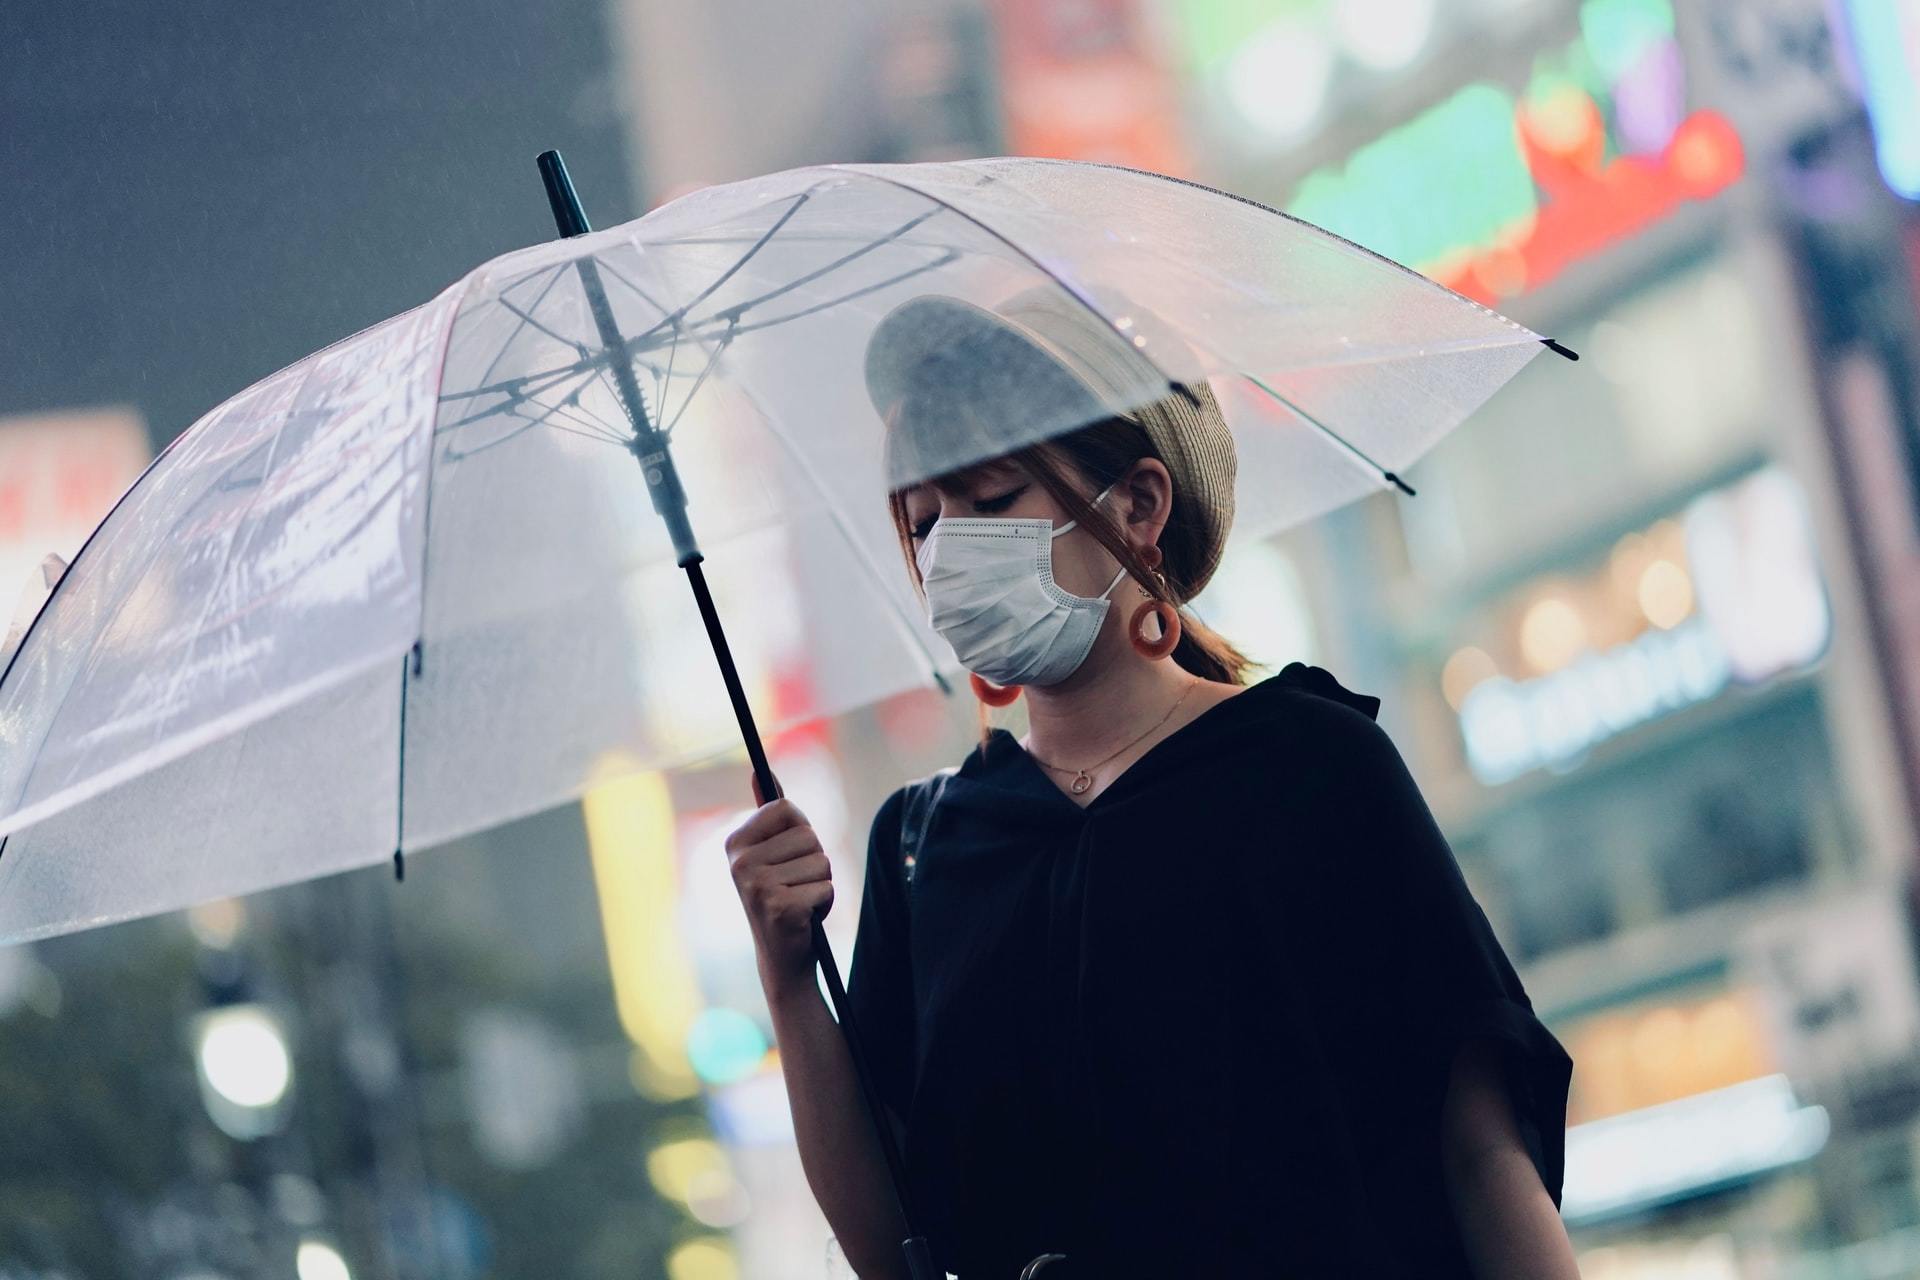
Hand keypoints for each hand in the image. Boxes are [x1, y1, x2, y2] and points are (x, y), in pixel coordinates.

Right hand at [726, 772, 832, 991]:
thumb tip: (758, 772)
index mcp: (735, 843)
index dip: (800, 831)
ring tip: (800, 901)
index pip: (787, 808)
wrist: (782, 958)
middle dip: (814, 861)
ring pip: (821, 861)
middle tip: (795, 886)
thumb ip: (768, 814)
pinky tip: (805, 918)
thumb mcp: (772, 854)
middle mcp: (740, 863)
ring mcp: (758, 887)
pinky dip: (825, 903)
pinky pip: (826, 886)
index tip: (787, 857)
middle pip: (808, 835)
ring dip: (820, 883)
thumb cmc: (782, 897)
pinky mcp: (781, 908)